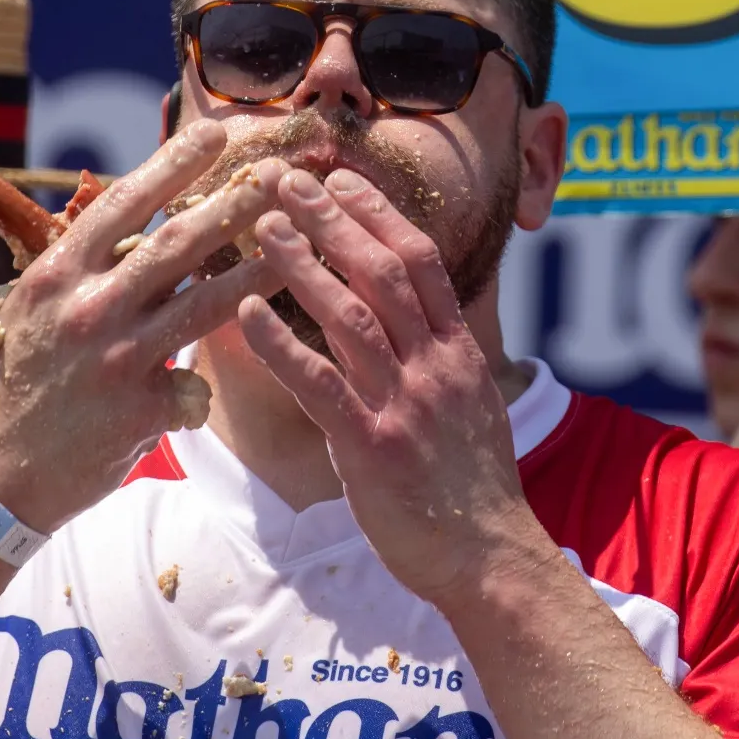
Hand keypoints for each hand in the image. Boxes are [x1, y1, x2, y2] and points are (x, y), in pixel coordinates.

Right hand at [0, 122, 286, 533]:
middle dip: (233, 204)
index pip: (124, 204)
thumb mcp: (31, 306)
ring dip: (258, 273)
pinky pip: (194, 387)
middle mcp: (88, 307)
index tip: (213, 133)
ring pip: (205, 306)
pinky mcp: (137, 411)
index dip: (172, 165)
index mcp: (59, 273)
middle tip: (278, 173)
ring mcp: (115, 359)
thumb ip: (79, 264)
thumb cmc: (19, 378)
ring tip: (303, 246)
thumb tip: (125, 210)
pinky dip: (211, 384)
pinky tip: (235, 375)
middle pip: (177, 244)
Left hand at [238, 167, 544, 609]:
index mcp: (459, 352)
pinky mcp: (372, 449)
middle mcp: (435, 367)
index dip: (378, 214)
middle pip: (382, 272)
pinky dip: (281, 345)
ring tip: (264, 226)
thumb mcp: (472, 408)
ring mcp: (405, 405)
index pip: (420, 261)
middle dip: (334, 220)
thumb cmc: (475, 490)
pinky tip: (247, 314)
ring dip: (304, 264)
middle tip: (288, 181)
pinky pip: (320, 386)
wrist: (491, 558)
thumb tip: (404, 325)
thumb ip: (438, 361)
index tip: (341, 179)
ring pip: (351, 317)